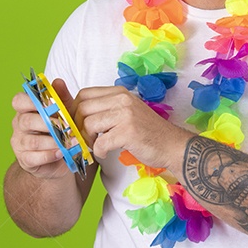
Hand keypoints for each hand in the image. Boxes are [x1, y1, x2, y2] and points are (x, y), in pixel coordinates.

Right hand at [9, 78, 78, 179]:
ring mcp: (19, 143)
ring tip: (68, 142)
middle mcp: (19, 125)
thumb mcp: (64, 111)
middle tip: (65, 126)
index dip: (31, 101)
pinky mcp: (25, 160)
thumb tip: (58, 81)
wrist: (61, 158)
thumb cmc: (60, 130)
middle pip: (26, 120)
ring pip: (31, 141)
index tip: (50, 104)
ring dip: (52, 141)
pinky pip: (34, 157)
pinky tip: (61, 153)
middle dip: (47, 123)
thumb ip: (60, 97)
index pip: (19, 100)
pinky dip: (49, 155)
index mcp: (26, 110)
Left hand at [73, 86, 189, 169]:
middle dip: (77, 126)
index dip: (74, 110)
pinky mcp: (128, 132)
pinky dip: (98, 152)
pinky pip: (100, 143)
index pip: (84, 94)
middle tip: (84, 138)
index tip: (76, 124)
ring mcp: (126, 115)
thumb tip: (77, 114)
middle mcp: (122, 99)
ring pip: (89, 124)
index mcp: (120, 93)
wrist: (173, 145)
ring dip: (87, 140)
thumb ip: (107, 109)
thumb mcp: (127, 112)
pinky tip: (105, 154)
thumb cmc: (147, 132)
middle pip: (82, 108)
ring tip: (95, 146)